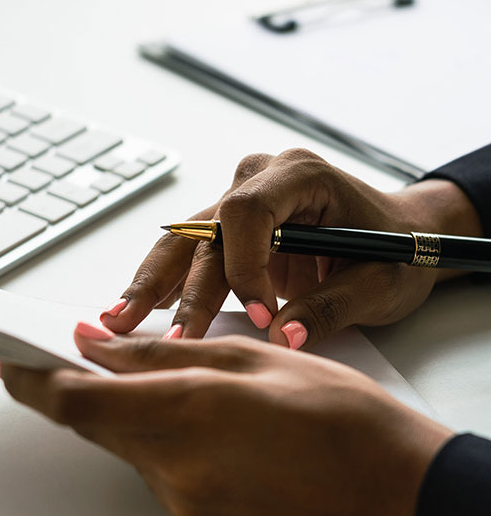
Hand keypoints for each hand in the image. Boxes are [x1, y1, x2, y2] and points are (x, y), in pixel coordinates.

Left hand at [0, 324, 452, 515]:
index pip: (70, 400)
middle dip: (75, 390)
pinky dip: (164, 446)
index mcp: (185, 410)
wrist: (397, 491)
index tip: (5, 357)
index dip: (27, 378)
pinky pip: (158, 474)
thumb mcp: (250, 358)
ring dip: (128, 417)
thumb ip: (158, 353)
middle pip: (90, 424)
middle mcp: (174, 463)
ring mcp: (184, 500)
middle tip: (72, 357)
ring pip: (125, 447)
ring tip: (176, 389)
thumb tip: (95, 344)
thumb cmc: (342, 418)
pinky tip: (209, 430)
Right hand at [101, 148, 482, 346]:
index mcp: (300, 175)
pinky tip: (133, 312)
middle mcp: (258, 179)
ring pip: (182, 243)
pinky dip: (162, 286)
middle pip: (204, 233)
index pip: (247, 213)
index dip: (244, 266)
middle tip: (171, 339)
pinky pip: (185, 255)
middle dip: (183, 291)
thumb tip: (285, 338)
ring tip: (118, 321)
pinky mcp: (223, 228)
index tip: (257, 316)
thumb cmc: (396, 249)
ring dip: (152, 287)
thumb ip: (331, 308)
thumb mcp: (380, 282)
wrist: (399, 236)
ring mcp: (235, 199)